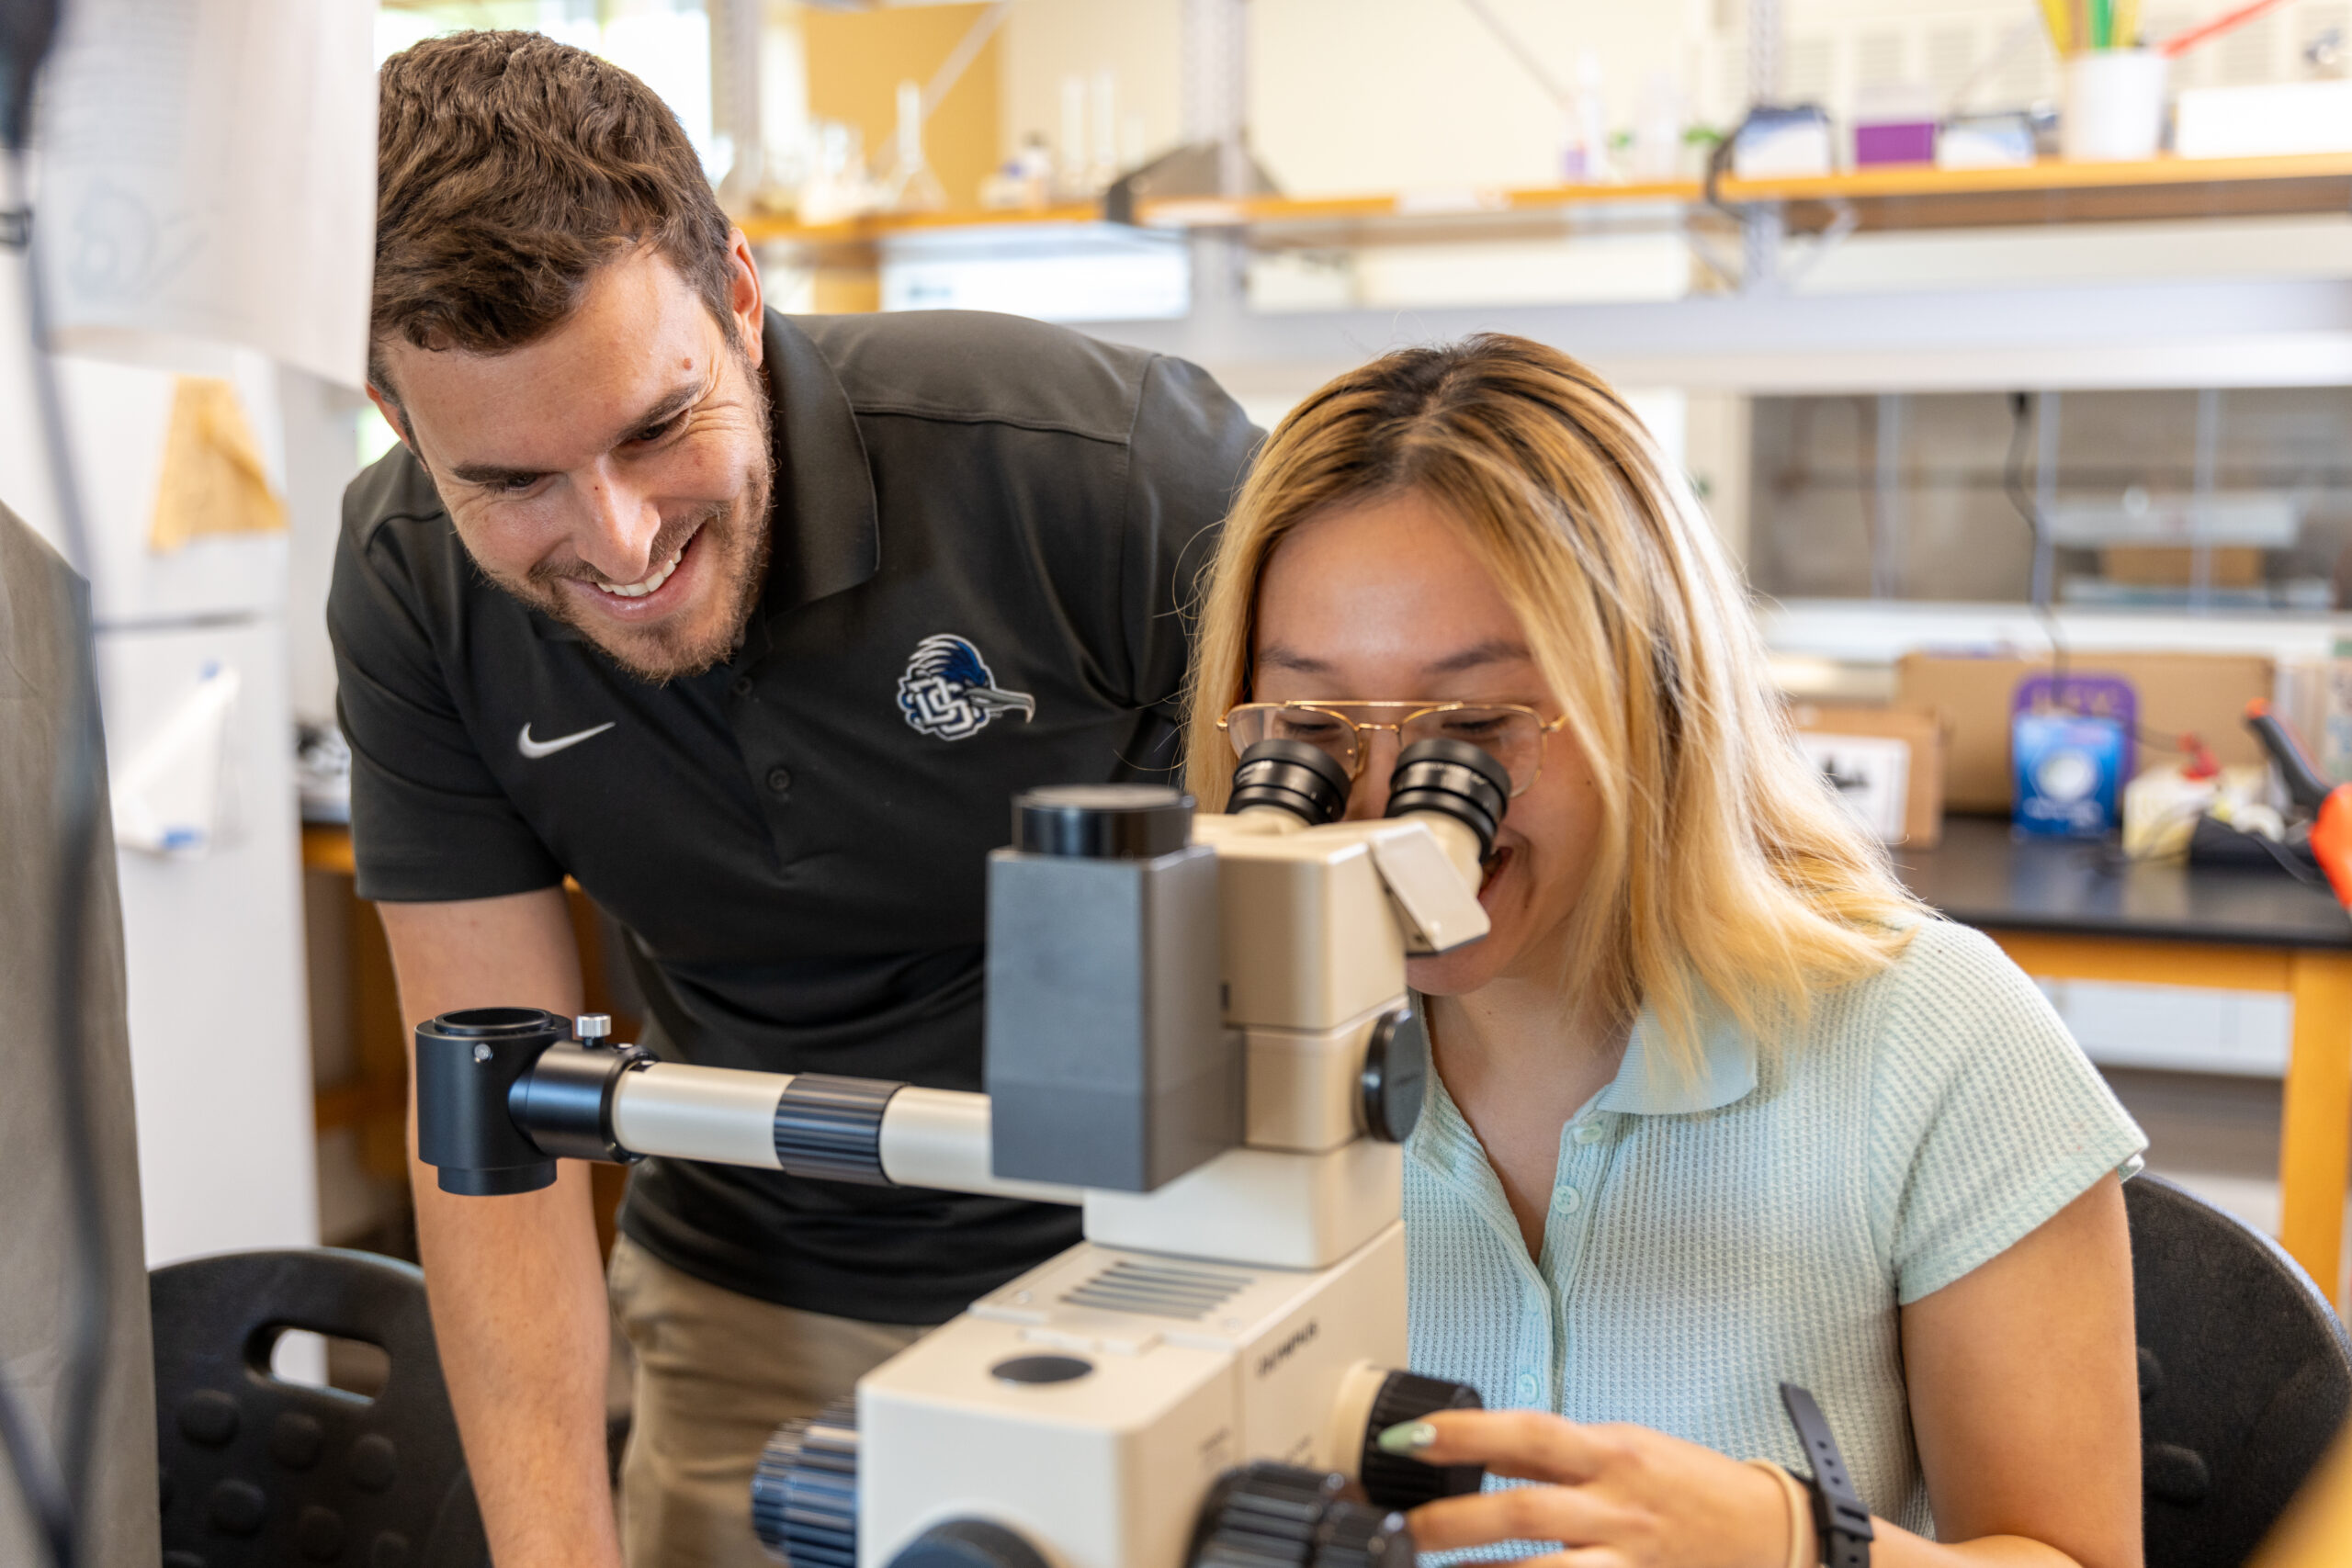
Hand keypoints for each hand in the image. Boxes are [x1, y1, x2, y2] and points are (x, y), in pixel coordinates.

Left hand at [1381, 1409, 1798, 1567]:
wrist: (1771, 1535)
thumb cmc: (1690, 1487)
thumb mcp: (1624, 1448)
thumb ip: (1551, 1453)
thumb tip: (1480, 1444)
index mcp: (1612, 1452)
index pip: (1528, 1432)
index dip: (1466, 1434)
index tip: (1411, 1437)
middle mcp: (1618, 1506)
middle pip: (1524, 1512)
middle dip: (1453, 1521)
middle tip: (1401, 1526)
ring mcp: (1628, 1558)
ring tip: (1426, 1567)